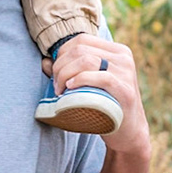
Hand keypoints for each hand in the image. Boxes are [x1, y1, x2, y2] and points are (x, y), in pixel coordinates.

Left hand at [44, 33, 150, 154]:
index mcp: (116, 51)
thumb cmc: (104, 106)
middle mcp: (123, 57)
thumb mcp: (88, 84)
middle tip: (56, 86)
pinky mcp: (126, 91)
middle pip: (81, 49)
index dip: (63, 53)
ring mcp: (126, 73)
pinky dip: (81, 80)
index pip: (82, 40)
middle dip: (61, 66)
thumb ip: (69, 72)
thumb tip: (44, 62)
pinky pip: (101, 77)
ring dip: (66, 74)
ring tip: (61, 91)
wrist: (127, 132)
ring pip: (87, 60)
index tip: (56, 73)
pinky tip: (70, 88)